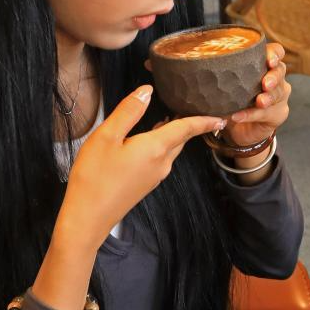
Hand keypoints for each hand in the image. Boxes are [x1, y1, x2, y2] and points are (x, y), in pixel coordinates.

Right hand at [55, 85, 226, 248]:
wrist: (88, 218)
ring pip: (171, 149)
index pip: (187, 128)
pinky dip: (162, 144)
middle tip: (195, 108)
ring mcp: (155, 176)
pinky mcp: (146, 184)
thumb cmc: (94, 177)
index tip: (222, 116)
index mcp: (156, 148)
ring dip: (174, 134)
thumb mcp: (106, 137)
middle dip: (190, 124)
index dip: (205, 120)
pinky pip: (161, 159)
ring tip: (172, 117)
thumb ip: (128, 112)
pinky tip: (149, 138)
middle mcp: (162, 163)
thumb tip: (146, 91)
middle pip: (182, 139)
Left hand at [220, 43, 290, 146]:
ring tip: (259, 101)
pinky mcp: (278, 114)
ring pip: (278, 93)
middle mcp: (277, 78)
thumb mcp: (226, 85)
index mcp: (265, 65)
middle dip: (273, 77)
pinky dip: (252, 115)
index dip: (274, 54)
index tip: (269, 60)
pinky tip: (239, 116)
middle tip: (265, 84)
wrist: (236, 128)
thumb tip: (197, 67)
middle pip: (280, 71)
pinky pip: (267, 113)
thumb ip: (220, 75)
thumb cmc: (232, 101)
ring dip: (267, 97)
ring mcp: (280, 96)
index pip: (276, 52)